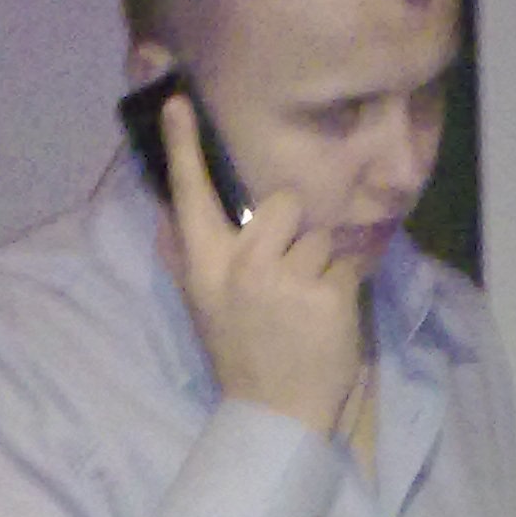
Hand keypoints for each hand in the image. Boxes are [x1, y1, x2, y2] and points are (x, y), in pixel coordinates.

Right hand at [159, 94, 363, 435]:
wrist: (275, 416)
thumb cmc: (241, 357)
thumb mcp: (203, 309)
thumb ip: (187, 258)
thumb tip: (168, 214)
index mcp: (206, 268)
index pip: (192, 196)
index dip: (185, 147)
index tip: (180, 100)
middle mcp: (242, 266)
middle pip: (283, 204)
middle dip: (295, 230)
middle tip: (287, 276)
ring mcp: (286, 281)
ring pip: (322, 235)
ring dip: (322, 265)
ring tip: (306, 306)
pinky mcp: (327, 297)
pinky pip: (348, 266)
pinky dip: (345, 289)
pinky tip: (327, 320)